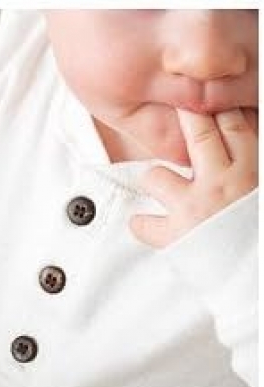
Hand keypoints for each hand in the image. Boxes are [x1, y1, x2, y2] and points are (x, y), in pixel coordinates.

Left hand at [130, 107, 257, 247]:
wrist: (259, 280)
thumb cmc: (257, 236)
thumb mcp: (259, 191)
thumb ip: (251, 166)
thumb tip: (243, 139)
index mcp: (253, 169)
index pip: (234, 122)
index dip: (217, 107)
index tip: (204, 99)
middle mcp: (225, 182)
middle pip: (199, 132)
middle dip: (185, 115)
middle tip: (172, 106)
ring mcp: (198, 207)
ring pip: (158, 175)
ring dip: (155, 178)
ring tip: (160, 186)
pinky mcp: (178, 236)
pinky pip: (145, 224)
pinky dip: (141, 226)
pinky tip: (143, 225)